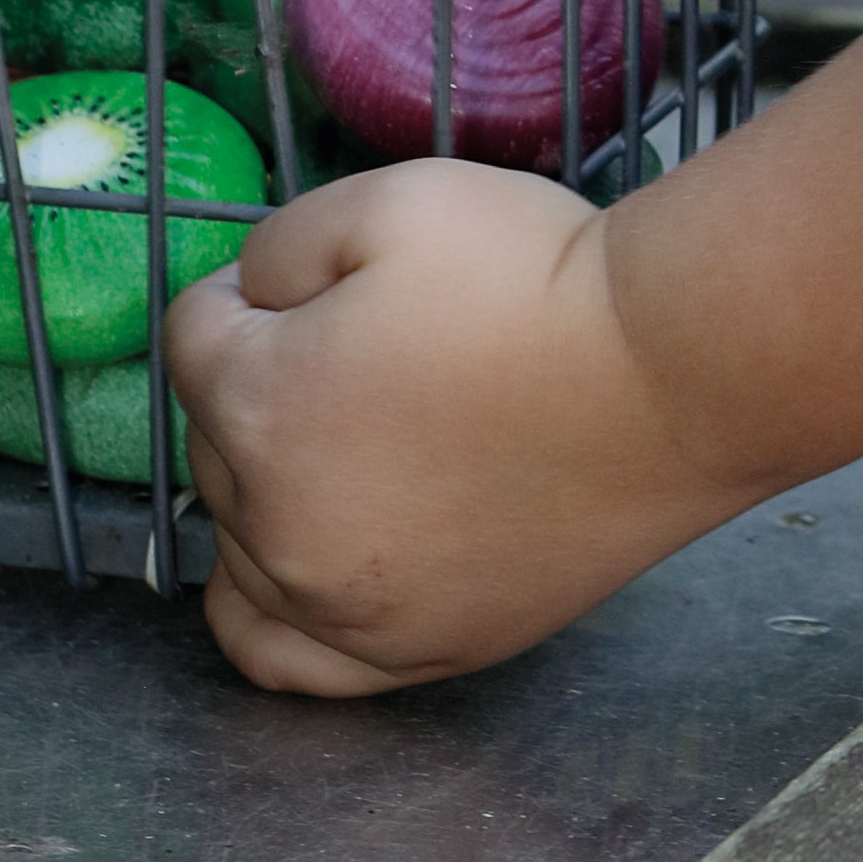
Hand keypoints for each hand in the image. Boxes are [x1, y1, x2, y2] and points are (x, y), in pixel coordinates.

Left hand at [167, 161, 731, 693]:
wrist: (671, 376)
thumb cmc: (535, 278)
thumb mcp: (389, 202)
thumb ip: (275, 245)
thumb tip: (245, 301)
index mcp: (259, 405)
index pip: (192, 337)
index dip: (250, 293)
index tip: (325, 282)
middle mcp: (278, 525)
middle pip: (215, 442)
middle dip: (264, 385)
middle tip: (365, 348)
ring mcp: (343, 607)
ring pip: (239, 545)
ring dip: (269, 487)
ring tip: (357, 441)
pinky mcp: (413, 651)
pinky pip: (281, 659)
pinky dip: (269, 609)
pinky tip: (300, 568)